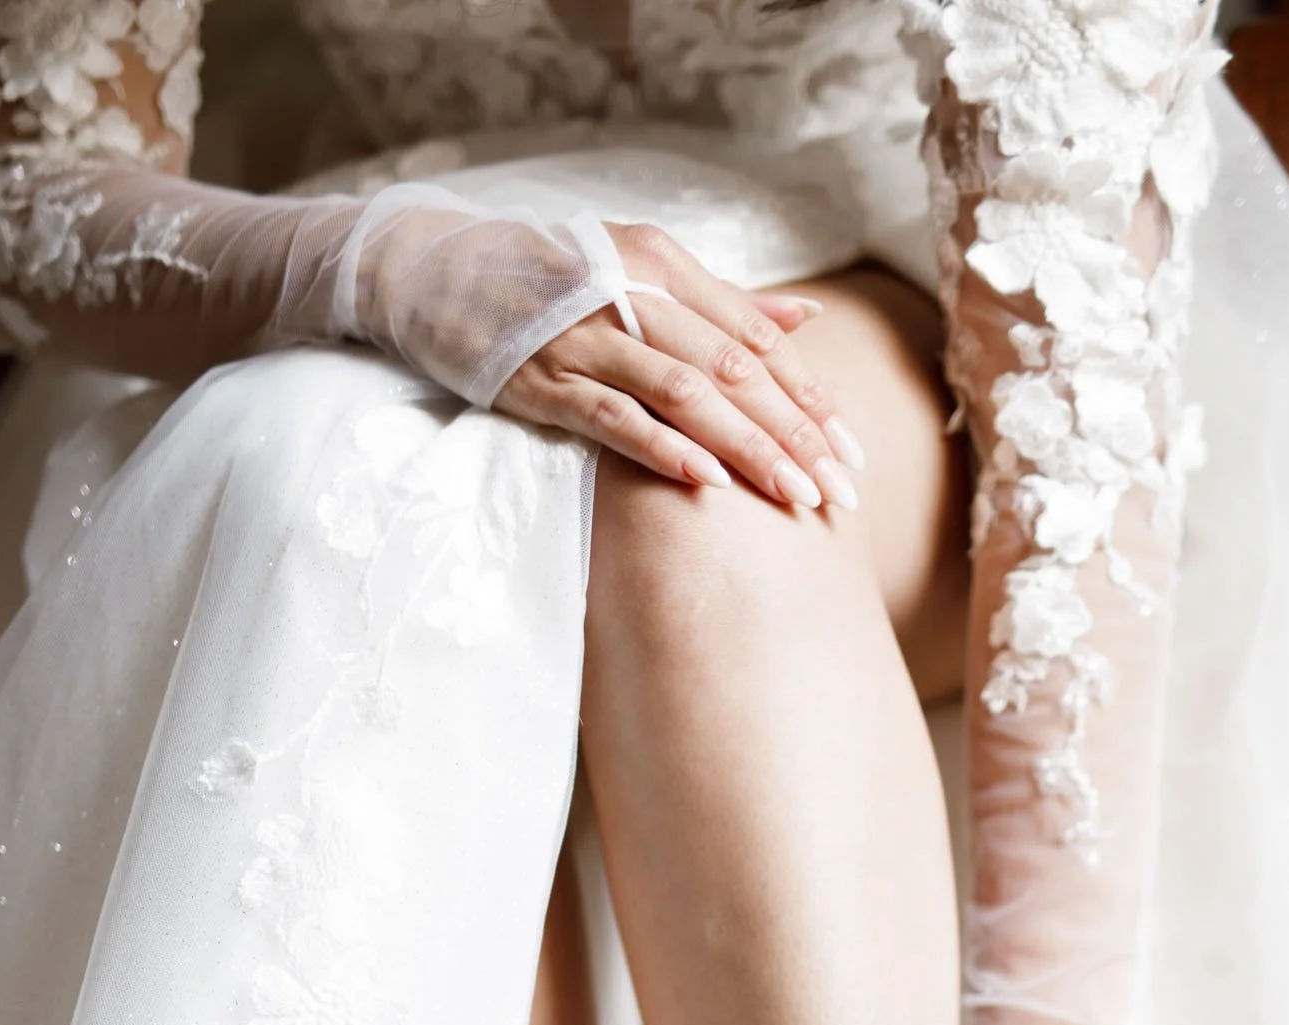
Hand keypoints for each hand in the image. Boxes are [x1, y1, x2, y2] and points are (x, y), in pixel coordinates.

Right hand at [496, 223, 859, 510]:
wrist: (438, 271)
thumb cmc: (550, 280)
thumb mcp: (638, 270)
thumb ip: (720, 301)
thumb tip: (803, 322)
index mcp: (664, 265)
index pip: (754, 338)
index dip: (807, 395)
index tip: (849, 447)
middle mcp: (633, 294)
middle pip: (733, 369)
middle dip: (793, 433)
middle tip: (838, 488)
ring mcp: (588, 338)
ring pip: (685, 395)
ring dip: (746, 448)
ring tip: (793, 495)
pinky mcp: (546, 379)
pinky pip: (615, 417)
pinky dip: (664, 448)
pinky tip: (709, 483)